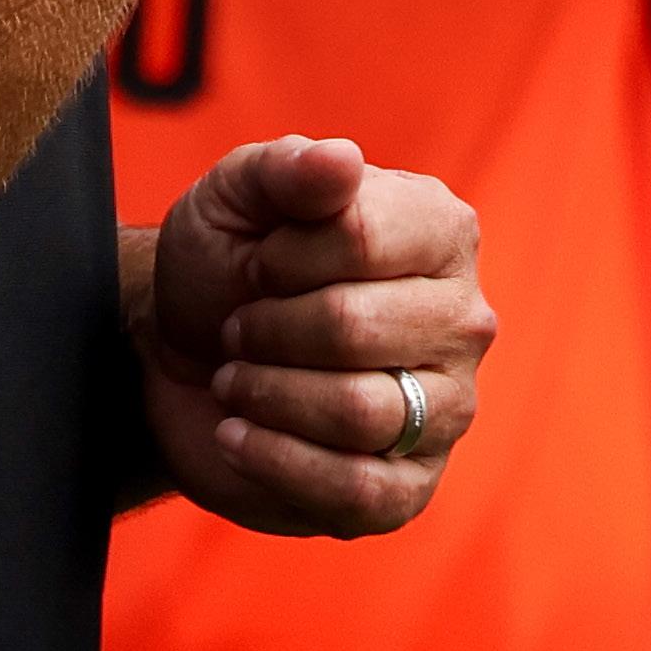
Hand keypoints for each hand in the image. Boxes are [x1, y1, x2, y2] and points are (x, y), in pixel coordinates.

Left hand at [126, 134, 494, 536]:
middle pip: (356, 327)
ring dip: (268, 394)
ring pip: (361, 412)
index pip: (361, 237)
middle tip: (239, 328)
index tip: (256, 262)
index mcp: (439, 229)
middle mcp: (462, 319)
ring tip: (235, 380)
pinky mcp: (412, 485)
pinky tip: (236, 436)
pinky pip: (360, 491)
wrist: (188, 350)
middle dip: (268, 328)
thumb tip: (342, 159)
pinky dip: (277, 462)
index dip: (282, 255)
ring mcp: (449, 408)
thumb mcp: (236, 195)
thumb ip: (286, 169)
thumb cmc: (227, 260)